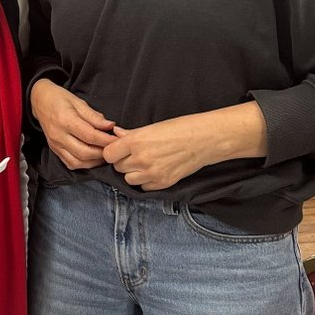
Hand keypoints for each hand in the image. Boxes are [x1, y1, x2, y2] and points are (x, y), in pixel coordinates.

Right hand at [30, 79, 115, 169]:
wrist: (39, 101)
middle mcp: (59, 135)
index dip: (106, 140)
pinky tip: (93, 158)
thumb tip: (110, 126)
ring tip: (105, 154)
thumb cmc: (59, 98)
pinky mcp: (55, 150)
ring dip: (94, 161)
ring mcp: (55, 145)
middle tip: (114, 148)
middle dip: (102, 153)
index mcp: (65, 120)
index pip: (90, 135)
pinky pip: (71, 164)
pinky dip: (84, 164)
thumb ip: (94, 116)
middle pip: (85, 152)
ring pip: (78, 162)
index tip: (117, 139)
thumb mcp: (78, 101)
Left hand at [101, 104, 267, 190]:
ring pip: (128, 179)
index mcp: (136, 141)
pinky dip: (146, 181)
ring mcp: (152, 173)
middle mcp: (141, 159)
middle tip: (135, 154)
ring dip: (133, 173)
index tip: (118, 150)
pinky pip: (143, 187)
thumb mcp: (153, 127)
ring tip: (145, 163)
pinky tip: (155, 170)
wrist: (205, 140)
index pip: (108, 154)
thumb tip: (116, 135)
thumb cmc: (181, 128)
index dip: (112, 152)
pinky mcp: (163, 183)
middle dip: (123, 161)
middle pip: (118, 167)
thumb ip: (131, 134)